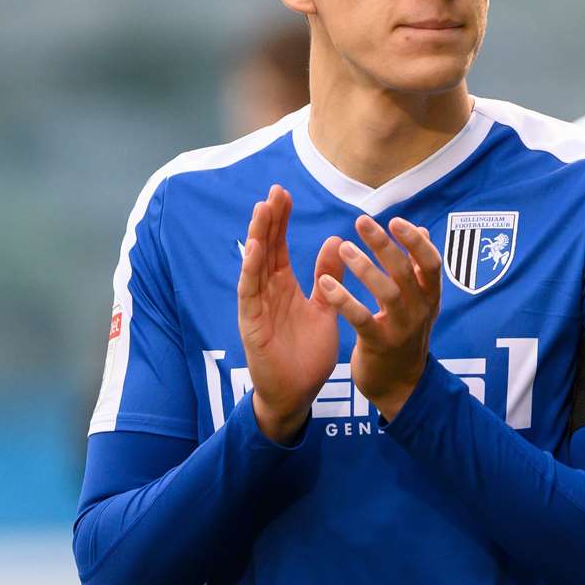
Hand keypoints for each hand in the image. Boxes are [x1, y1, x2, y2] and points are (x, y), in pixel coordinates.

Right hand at [236, 185, 343, 443]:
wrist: (297, 394)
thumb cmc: (307, 353)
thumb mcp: (324, 308)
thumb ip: (328, 278)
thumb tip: (334, 241)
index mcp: (283, 287)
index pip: (279, 246)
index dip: (281, 220)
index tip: (284, 193)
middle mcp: (267, 293)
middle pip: (265, 249)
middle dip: (269, 220)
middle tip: (274, 191)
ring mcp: (257, 308)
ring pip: (254, 266)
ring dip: (258, 238)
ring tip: (262, 210)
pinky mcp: (252, 325)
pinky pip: (250, 294)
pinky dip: (251, 272)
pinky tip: (255, 250)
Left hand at [316, 216, 442, 422]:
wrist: (400, 386)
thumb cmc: (405, 335)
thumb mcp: (419, 302)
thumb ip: (418, 268)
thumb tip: (421, 230)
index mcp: (430, 296)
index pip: (431, 262)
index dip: (415, 241)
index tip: (396, 220)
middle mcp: (420, 310)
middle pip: (406, 271)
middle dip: (384, 244)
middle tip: (362, 222)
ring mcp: (401, 329)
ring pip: (387, 292)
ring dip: (365, 268)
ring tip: (344, 248)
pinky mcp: (379, 345)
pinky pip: (361, 319)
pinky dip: (344, 300)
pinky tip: (326, 284)